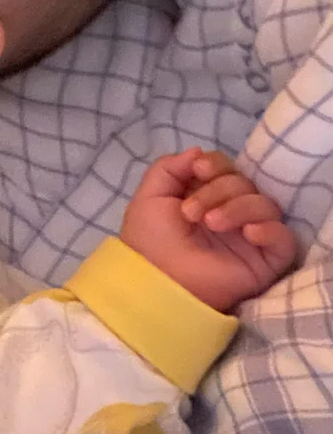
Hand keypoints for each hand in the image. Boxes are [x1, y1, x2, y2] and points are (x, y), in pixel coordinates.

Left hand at [120, 148, 295, 311]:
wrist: (156, 281)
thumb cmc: (149, 241)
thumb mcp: (150, 196)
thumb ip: (169, 167)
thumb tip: (198, 152)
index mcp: (206, 197)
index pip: (227, 168)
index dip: (217, 164)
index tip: (198, 171)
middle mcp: (231, 213)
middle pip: (244, 183)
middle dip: (218, 190)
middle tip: (191, 213)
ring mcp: (249, 237)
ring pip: (265, 204)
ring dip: (238, 207)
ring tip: (211, 224)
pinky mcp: (264, 261)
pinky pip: (284, 238)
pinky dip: (270, 230)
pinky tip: (248, 234)